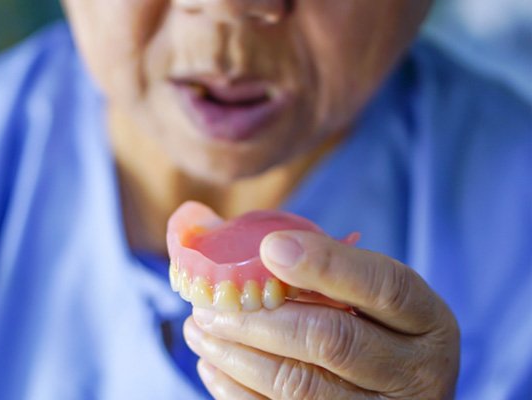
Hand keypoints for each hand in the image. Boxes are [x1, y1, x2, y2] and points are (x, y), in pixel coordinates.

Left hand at [184, 230, 459, 398]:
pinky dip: (237, 391)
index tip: (270, 247)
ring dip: (237, 356)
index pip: (383, 286)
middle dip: (259, 319)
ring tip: (199, 330)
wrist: (394, 388)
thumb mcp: (361, 289)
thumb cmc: (364, 322)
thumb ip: (305, 258)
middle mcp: (417, 372)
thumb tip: (198, 222)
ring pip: (302, 387)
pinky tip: (213, 365)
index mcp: (427, 319)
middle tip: (209, 303)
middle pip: (333, 341)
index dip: (327, 264)